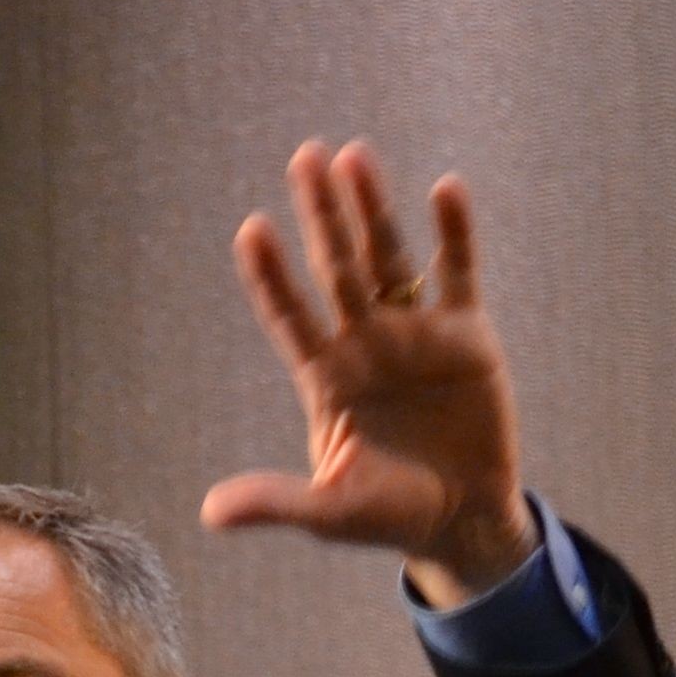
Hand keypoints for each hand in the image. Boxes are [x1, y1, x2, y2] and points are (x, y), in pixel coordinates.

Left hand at [200, 140, 538, 607]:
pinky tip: (446, 189)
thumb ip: (275, 501)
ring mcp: (415, 332)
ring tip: (355, 156)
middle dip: (320, 216)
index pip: (290, 316)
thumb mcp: (329, 511)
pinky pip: (458, 272)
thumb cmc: (389, 515)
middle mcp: (365, 341)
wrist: (463, 519)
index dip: (271, 277)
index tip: (251, 230)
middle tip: (303, 157)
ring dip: (373, 208)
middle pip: (337, 268)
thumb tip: (209, 513)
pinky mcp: (466, 334)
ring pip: (389, 256)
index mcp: (326, 377)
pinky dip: (455, 233)